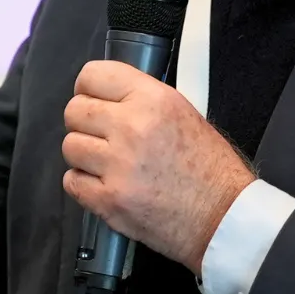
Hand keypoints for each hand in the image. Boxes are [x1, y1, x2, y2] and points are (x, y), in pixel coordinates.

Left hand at [61, 60, 254, 274]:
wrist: (224, 218)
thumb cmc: (210, 170)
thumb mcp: (183, 113)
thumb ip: (140, 100)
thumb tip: (105, 95)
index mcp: (153, 100)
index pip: (92, 75)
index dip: (87, 88)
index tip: (92, 98)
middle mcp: (132, 127)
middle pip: (74, 111)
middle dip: (84, 123)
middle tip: (102, 136)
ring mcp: (117, 165)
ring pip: (70, 146)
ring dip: (84, 155)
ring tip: (109, 163)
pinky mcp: (108, 199)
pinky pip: (71, 180)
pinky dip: (84, 184)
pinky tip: (106, 184)